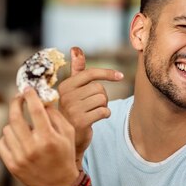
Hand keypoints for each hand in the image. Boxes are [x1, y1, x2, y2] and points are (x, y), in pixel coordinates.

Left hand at [0, 88, 78, 185]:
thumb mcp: (68, 133)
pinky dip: (8, 138)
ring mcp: (20, 157)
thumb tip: (40, 100)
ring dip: (14, 125)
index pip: (36, 110)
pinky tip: (18, 141)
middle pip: (15, 117)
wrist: (59, 184)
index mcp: (49, 138)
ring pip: (7, 129)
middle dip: (15, 103)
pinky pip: (1, 142)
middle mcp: (33, 147)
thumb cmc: (65, 155)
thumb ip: (55, 115)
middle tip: (18, 98)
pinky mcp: (12, 165)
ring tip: (25, 129)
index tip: (27, 89)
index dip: (30, 96)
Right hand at [58, 47, 123, 162]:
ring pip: (102, 100)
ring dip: (103, 106)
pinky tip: (96, 118)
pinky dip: (105, 114)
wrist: (70, 137)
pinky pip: (104, 111)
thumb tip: (75, 48)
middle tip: (94, 105)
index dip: (107, 73)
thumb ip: (76, 70)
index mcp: (65, 86)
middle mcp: (66, 96)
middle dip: (102, 96)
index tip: (120, 76)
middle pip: (99, 88)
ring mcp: (73, 109)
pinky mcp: (81, 122)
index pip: (90, 74)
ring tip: (93, 112)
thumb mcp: (73, 90)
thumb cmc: (74, 110)